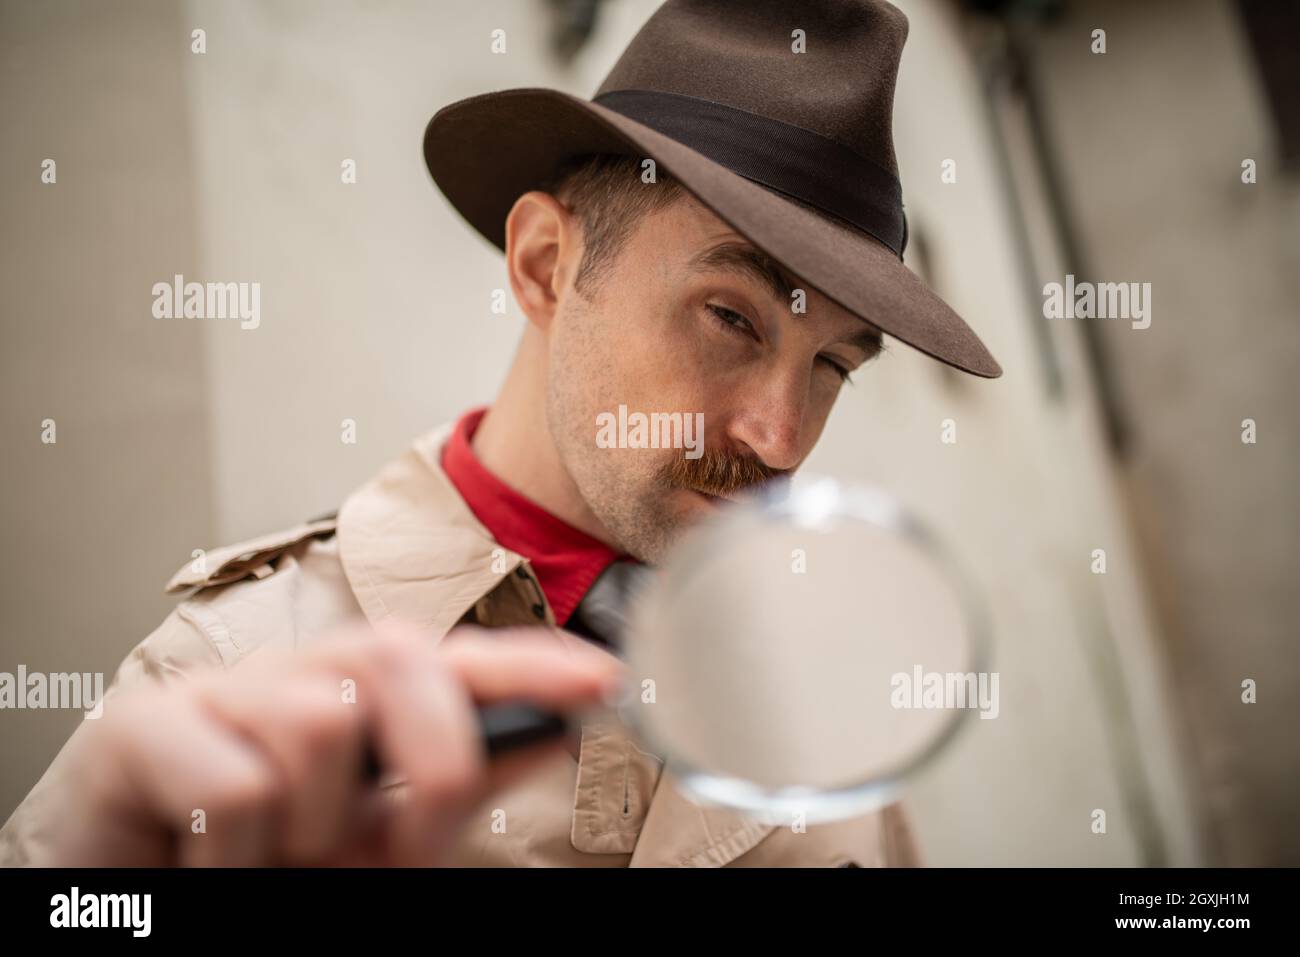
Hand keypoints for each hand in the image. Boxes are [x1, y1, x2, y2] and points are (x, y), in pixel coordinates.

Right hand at [40, 622, 621, 865]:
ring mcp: (225, 691)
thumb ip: (460, 776)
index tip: (604, 680)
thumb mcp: (377, 830)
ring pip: (320, 724)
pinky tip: (213, 854)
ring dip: (312, 827)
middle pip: (403, 661)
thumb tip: (556, 730)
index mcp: (366, 690)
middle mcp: (303, 670)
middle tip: (389, 844)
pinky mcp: (143, 725)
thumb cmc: (265, 848)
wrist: (135, 872)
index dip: (534, 663)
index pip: (461, 657)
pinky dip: (239, 853)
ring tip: (274, 852)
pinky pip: (239, 785)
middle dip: (425, 766)